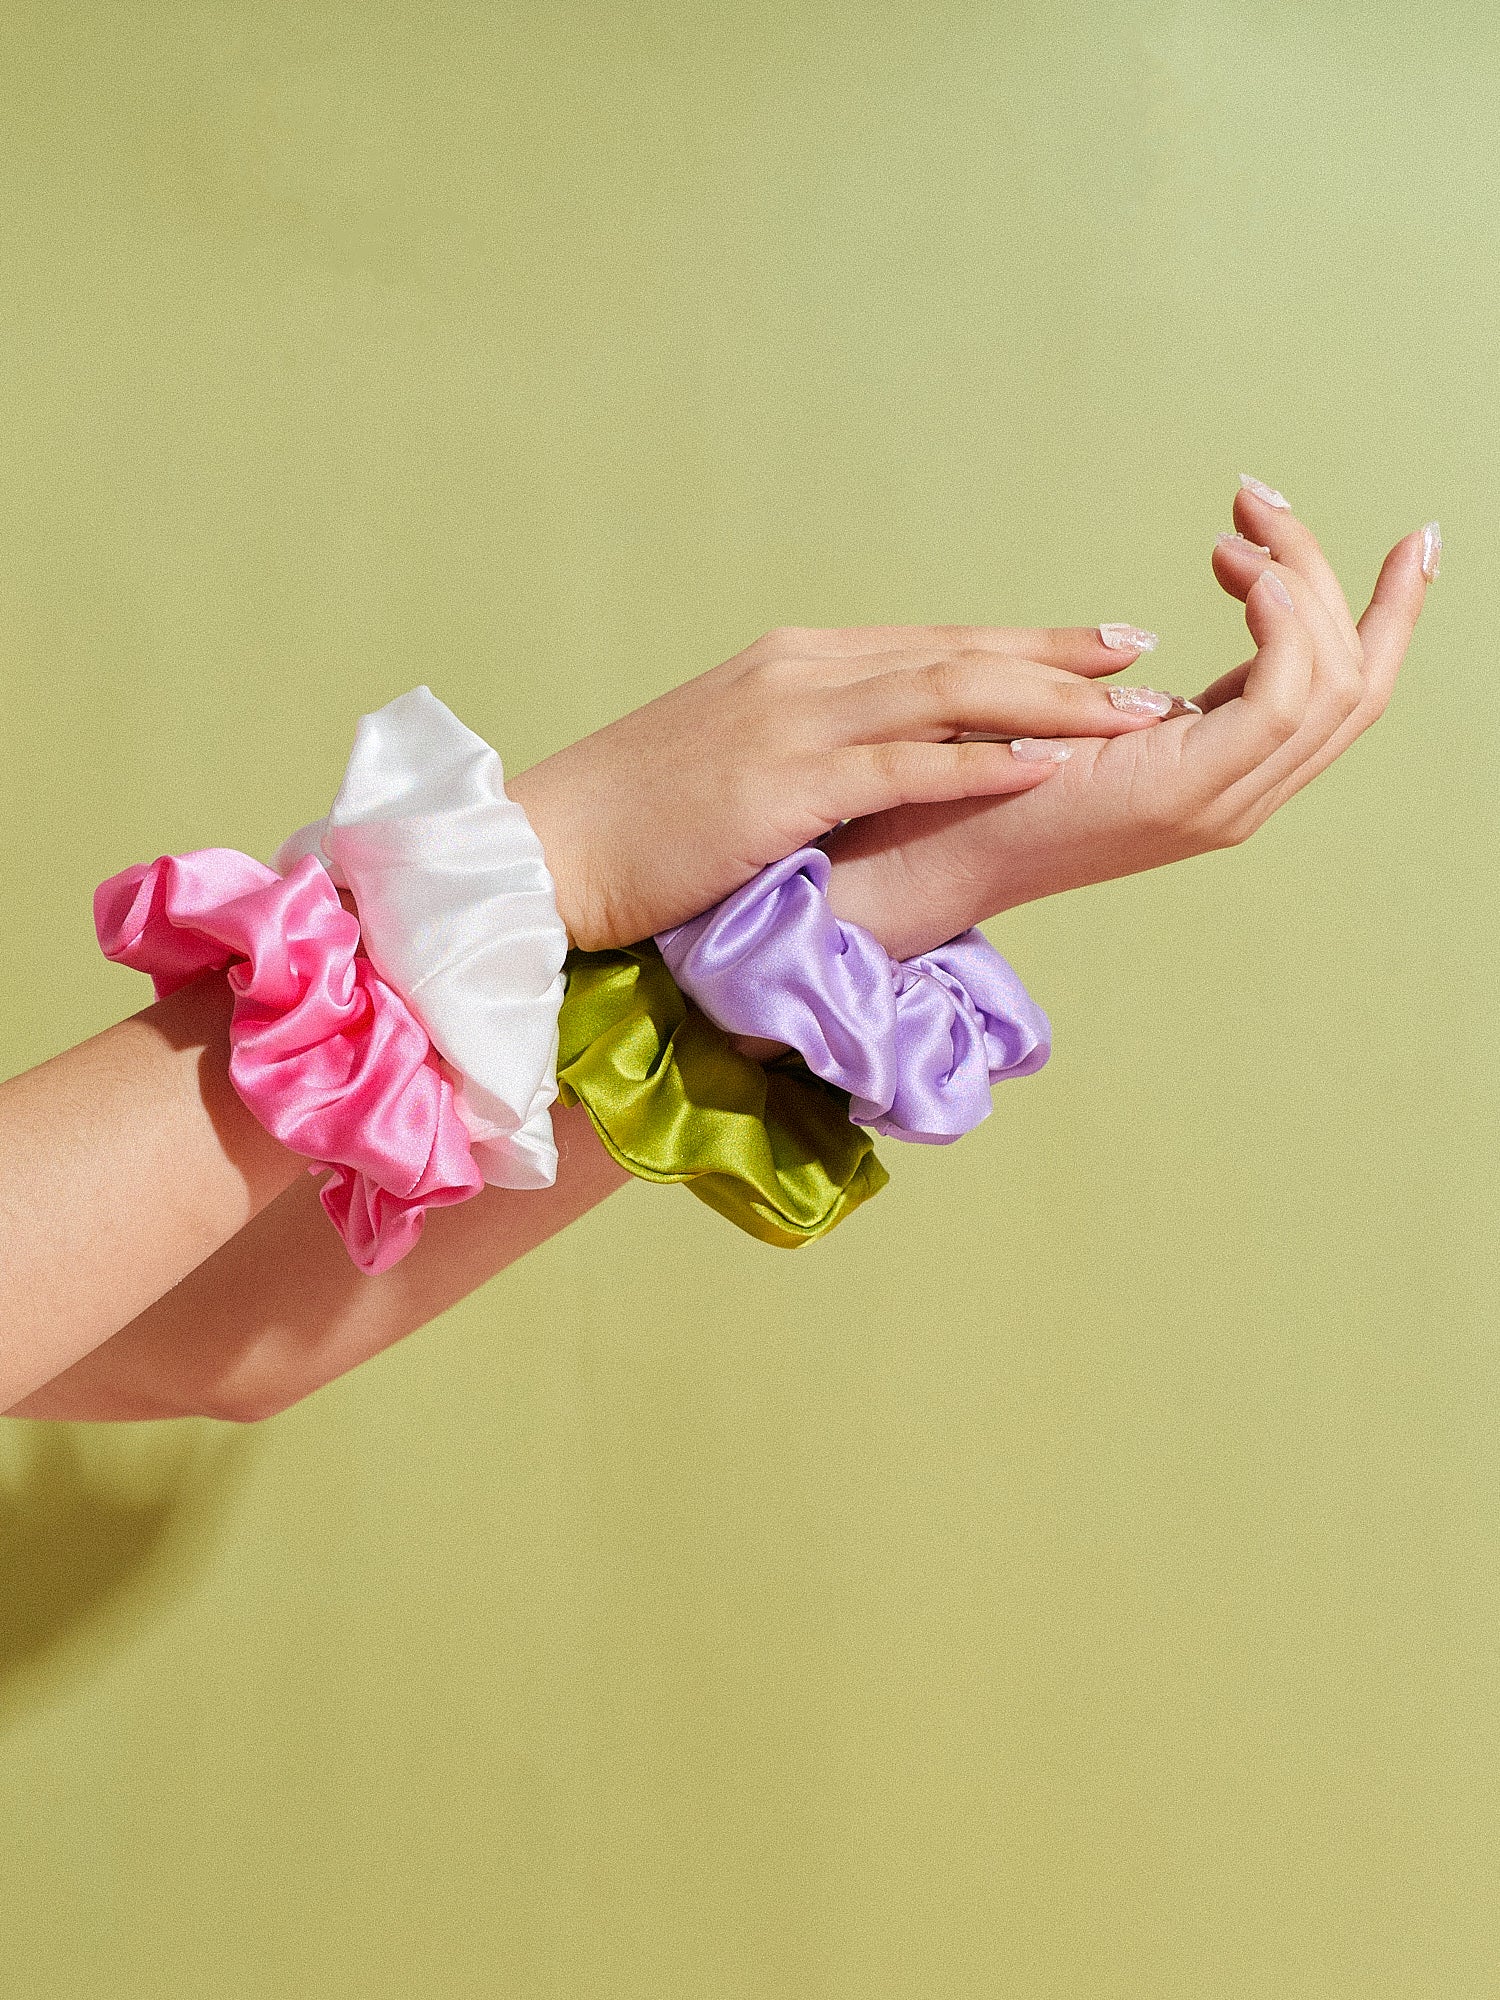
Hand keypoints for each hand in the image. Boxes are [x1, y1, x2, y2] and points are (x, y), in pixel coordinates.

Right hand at [507, 623, 1178, 948]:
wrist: (550, 848)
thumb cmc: (640, 820)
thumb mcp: (739, 758)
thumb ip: (816, 743)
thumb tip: (884, 768)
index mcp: (798, 662)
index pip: (935, 644)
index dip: (1026, 647)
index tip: (1101, 650)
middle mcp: (806, 671)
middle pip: (960, 652)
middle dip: (1062, 658)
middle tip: (1145, 662)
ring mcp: (794, 720)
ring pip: (950, 693)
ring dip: (1051, 701)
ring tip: (1132, 711)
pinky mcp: (783, 783)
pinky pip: (905, 763)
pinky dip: (982, 759)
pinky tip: (1047, 763)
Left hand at [820, 485, 1435, 958]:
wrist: (921, 852)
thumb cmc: (977, 782)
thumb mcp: (1082, 729)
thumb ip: (1138, 703)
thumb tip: (1155, 646)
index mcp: (1223, 777)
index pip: (1341, 695)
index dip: (1387, 614)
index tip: (1410, 538)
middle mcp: (1242, 796)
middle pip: (1361, 685)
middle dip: (1358, 584)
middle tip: (1274, 502)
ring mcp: (1224, 801)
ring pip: (1335, 684)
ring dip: (1301, 586)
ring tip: (1237, 534)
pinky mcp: (1188, 789)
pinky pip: (1281, 697)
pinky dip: (1281, 625)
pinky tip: (1243, 574)